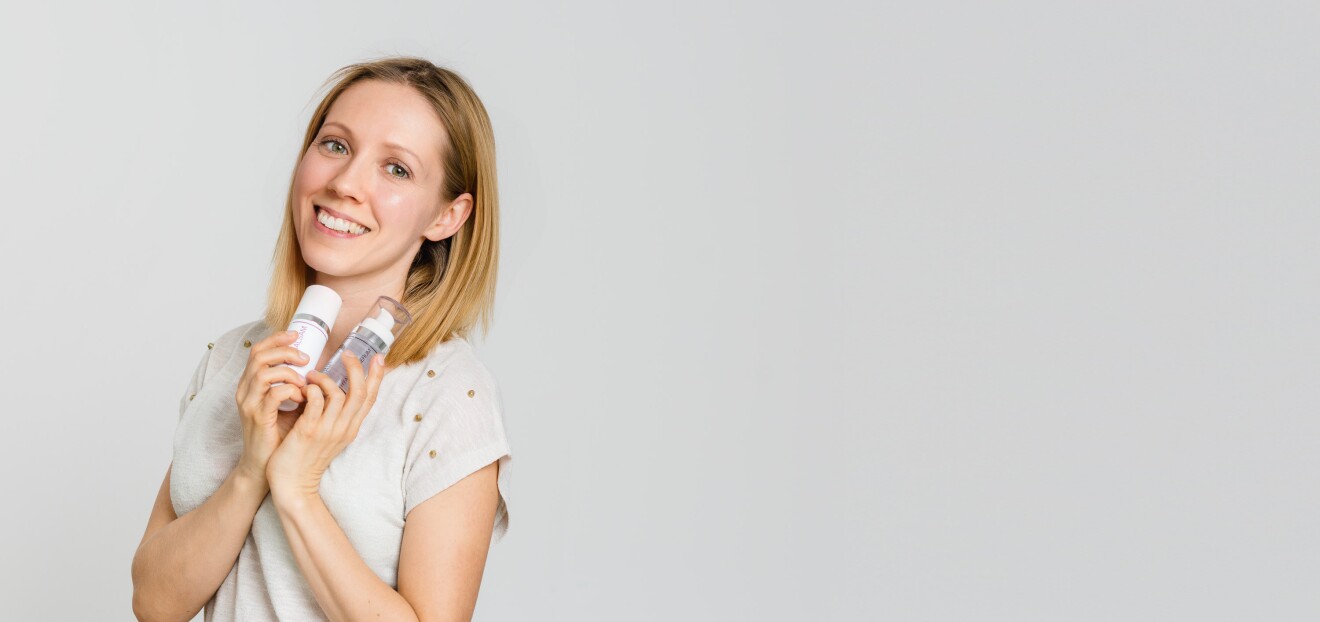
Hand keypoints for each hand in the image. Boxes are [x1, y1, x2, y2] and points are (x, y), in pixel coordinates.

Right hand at [233, 330, 309, 483]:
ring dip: (289, 372)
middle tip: (306, 358)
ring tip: (305, 381)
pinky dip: (290, 390)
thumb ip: (297, 385)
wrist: (265, 466)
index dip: (277, 339)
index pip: (258, 350)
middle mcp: (245, 390)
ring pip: (264, 372)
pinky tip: (301, 397)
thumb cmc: (279, 434)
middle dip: (285, 351)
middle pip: (259, 355)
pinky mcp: (257, 417)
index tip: (297, 334)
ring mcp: (249, 403)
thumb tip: (320, 369)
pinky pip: (272, 394)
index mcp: (251, 384)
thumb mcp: (289, 404)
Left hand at [266, 352, 384, 501]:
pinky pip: (315, 401)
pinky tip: (303, 388)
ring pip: (338, 394)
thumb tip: (333, 392)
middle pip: (360, 393)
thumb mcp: (329, 437)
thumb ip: (334, 416)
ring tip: (313, 374)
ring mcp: (327, 430)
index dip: (376, 377)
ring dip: (327, 378)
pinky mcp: (309, 431)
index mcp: (351, 428)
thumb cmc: (306, 459)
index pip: (370, 399)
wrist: (293, 485)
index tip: (379, 358)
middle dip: (357, 369)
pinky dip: (312, 389)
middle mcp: (344, 428)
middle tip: (348, 354)